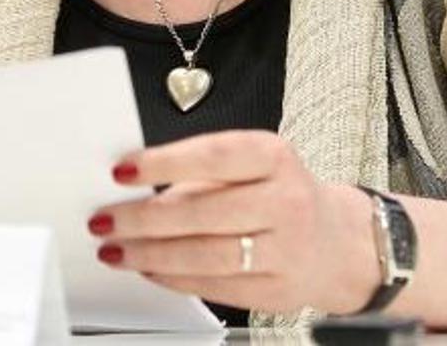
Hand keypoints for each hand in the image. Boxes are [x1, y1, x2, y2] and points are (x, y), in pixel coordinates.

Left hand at [88, 130, 380, 314]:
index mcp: (275, 157)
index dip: (163, 162)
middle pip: (203, 211)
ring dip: (151, 254)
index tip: (122, 170)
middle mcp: (285, 201)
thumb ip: (203, 174)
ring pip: (205, 255)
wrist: (340, 243)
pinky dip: (173, 278)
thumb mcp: (255, 165)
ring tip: (117, 249)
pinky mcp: (277, 291)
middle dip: (143, 218)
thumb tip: (138, 188)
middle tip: (106, 219)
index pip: (213, 155)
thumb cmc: (283, 195)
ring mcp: (285, 250)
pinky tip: (149, 268)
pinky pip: (214, 286)